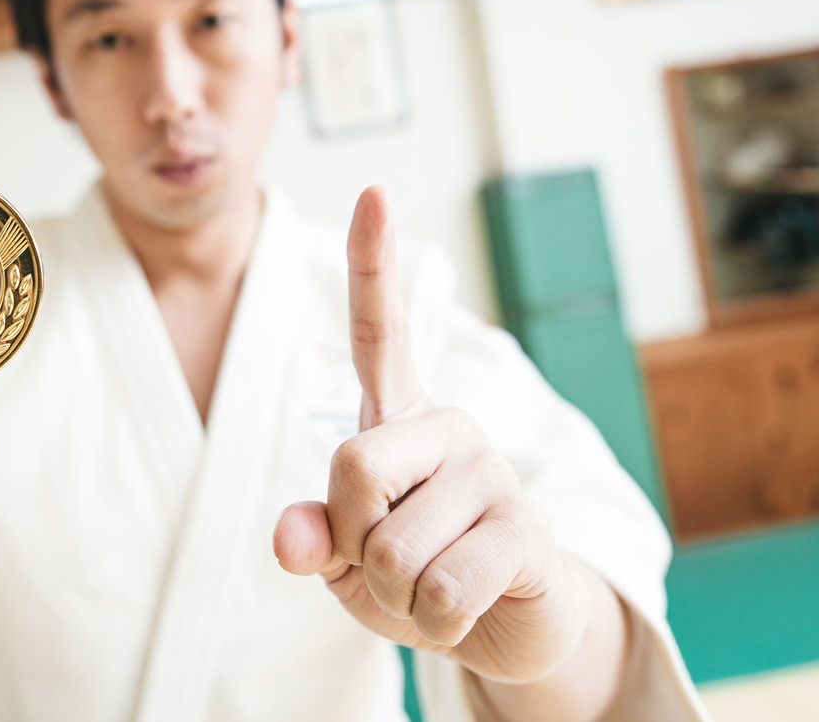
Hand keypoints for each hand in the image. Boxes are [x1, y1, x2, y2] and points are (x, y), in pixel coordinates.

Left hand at [273, 187, 588, 684]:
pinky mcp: (527, 531)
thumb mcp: (341, 559)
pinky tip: (463, 606)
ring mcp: (491, 473)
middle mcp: (448, 427)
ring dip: (394, 595)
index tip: (374, 189)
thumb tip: (291, 537)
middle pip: (350, 468)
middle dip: (350, 543)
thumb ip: (311, 536)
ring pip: (391, 546)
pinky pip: (443, 587)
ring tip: (429, 586)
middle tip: (387, 562)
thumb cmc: (411, 576)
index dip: (372, 262)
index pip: (379, 330)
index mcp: (397, 418)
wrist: (501, 630)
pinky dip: (435, 620)